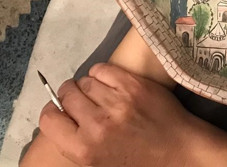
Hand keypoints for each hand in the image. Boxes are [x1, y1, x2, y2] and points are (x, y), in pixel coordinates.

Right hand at [38, 63, 202, 166]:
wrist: (177, 152)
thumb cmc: (138, 160)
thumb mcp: (97, 163)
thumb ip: (76, 142)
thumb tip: (59, 116)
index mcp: (83, 149)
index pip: (49, 119)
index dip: (53, 110)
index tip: (60, 108)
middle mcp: (97, 125)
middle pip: (67, 94)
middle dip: (70, 94)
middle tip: (82, 99)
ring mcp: (117, 102)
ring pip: (85, 80)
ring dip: (88, 84)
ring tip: (100, 93)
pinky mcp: (134, 85)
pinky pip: (103, 68)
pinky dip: (102, 72)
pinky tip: (110, 81)